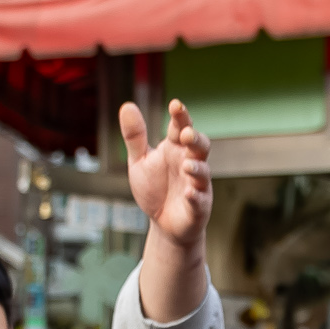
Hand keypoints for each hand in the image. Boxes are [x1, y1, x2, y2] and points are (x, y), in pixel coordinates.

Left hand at [122, 98, 211, 250]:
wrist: (163, 223)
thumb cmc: (155, 188)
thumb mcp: (139, 161)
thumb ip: (135, 137)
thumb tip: (126, 105)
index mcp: (175, 149)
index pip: (180, 127)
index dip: (180, 116)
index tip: (175, 105)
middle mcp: (190, 162)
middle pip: (200, 145)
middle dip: (195, 139)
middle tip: (186, 134)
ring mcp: (197, 184)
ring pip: (203, 172)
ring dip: (197, 168)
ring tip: (186, 166)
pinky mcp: (199, 206)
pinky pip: (200, 200)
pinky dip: (195, 196)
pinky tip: (188, 193)